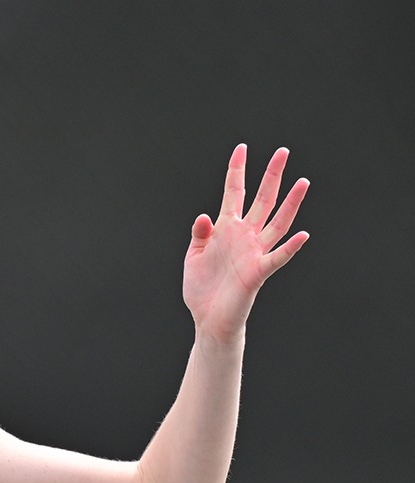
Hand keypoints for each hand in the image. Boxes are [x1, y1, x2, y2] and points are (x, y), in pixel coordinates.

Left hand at [183, 144, 309, 342]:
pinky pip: (277, 258)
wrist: (207, 319)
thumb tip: (204, 215)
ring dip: (291, 204)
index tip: (241, 149)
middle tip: (283, 151)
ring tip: (303, 182)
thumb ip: (200, 234)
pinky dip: (290, 247)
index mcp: (227, 229)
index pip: (234, 193)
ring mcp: (254, 252)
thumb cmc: (202, 288)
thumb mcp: (194, 256)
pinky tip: (303, 236)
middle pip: (262, 200)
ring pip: (277, 223)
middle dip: (272, 176)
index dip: (237, 171)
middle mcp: (245, 236)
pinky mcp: (258, 273)